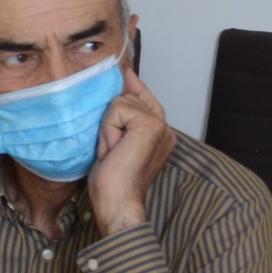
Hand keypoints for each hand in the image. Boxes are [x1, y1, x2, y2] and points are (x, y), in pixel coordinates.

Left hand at [88, 67, 174, 235]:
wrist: (118, 203)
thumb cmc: (112, 181)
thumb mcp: (113, 142)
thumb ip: (119, 117)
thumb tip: (118, 88)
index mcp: (158, 132)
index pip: (142, 95)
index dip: (130, 82)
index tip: (124, 69)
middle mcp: (164, 126)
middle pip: (128, 96)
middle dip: (110, 121)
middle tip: (112, 149)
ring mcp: (160, 124)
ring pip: (120, 102)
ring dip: (107, 128)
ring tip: (112, 152)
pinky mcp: (151, 125)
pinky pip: (117, 109)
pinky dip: (108, 130)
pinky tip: (113, 150)